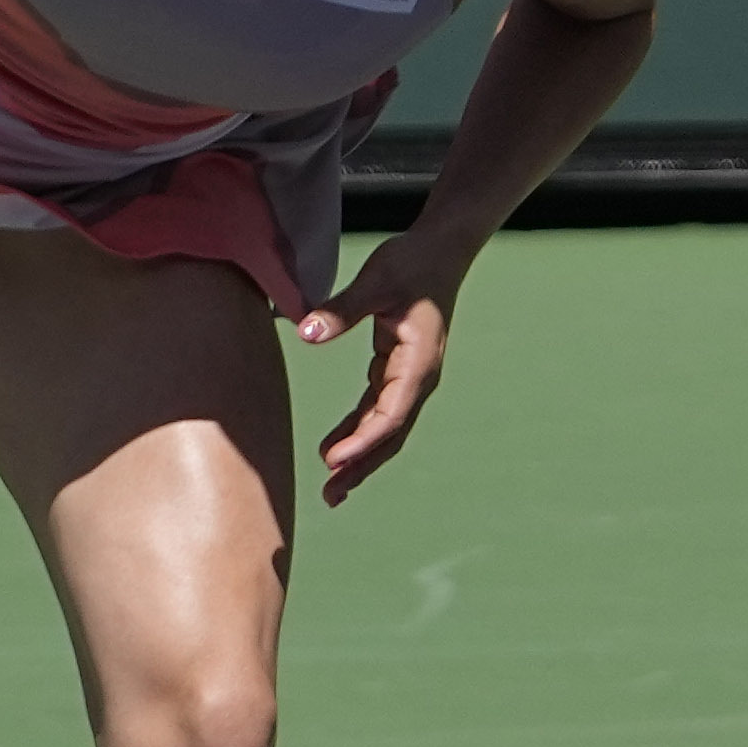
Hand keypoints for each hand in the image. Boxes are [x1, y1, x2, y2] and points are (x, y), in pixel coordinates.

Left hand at [297, 247, 460, 506]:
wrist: (441, 249)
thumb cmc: (412, 262)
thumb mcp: (376, 280)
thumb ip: (342, 309)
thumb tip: (306, 333)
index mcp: (419, 362)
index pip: (391, 413)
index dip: (362, 441)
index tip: (332, 461)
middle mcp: (419, 377)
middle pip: (390, 434)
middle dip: (361, 467)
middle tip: (329, 497)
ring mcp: (409, 377)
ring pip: (383, 429)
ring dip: (358, 458)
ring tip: (330, 490)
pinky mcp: (396, 371)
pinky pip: (375, 412)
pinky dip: (356, 433)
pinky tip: (332, 452)